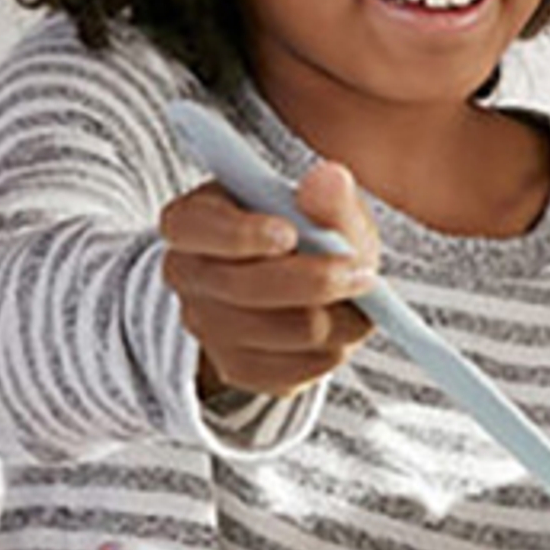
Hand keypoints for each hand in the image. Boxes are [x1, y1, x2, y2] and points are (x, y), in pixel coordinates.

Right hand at [159, 162, 380, 399]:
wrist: (306, 284)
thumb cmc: (311, 233)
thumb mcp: (324, 207)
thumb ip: (329, 197)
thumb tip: (327, 179)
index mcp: (192, 221)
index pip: (197, 228)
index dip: (241, 235)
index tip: (288, 234)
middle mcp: (187, 275)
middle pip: (242, 288)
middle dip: (313, 281)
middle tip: (362, 272)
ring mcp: (205, 326)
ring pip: (276, 332)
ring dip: (333, 318)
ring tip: (359, 297)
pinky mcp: (235, 367)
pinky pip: (288, 370)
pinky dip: (329, 351)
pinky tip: (341, 326)